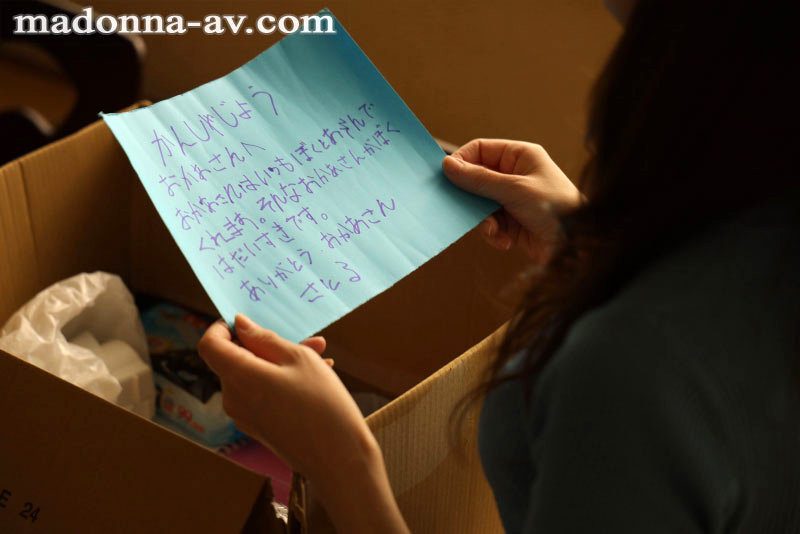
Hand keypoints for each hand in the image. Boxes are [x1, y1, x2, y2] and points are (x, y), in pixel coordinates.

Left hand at [197, 314, 408, 533]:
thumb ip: (264, 339)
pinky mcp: (260, 427)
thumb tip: (240, 324)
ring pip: (254, 376)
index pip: (209, 345)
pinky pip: (263, 394)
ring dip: (281, 362)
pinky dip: (282, 381)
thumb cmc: (322, 403)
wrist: (339, 458)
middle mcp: (233, 398)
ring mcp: (245, 415)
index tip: (247, 321)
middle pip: (235, 359)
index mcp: (238, 376)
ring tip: (321, 355)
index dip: (223, 327)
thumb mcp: (298, 359)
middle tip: (305, 338)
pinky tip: (318, 376)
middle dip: (267, 344)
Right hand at [442, 139, 581, 262]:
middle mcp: (516, 174)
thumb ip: (480, 179)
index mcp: (520, 156)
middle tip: (467, 209)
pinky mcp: (513, 222)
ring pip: (480, 204)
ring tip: (495, 230)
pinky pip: (490, 223)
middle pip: (477, 178)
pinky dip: (494, 233)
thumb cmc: (556, 208)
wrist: (576, 247)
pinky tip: (506, 241)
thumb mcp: (514, 190)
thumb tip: (448, 165)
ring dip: (484, 220)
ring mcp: (513, 199)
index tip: (448, 179)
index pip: (481, 149)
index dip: (463, 162)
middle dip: (473, 198)